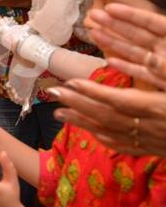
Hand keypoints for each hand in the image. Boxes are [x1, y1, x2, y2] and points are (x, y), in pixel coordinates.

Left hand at [50, 80, 165, 156]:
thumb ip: (164, 72)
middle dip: (76, 103)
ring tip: (58, 113)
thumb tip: (147, 58)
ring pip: (110, 132)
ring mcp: (149, 140)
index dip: (92, 91)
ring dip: (82, 122)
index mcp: (156, 107)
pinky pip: (123, 146)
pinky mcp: (153, 149)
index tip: (70, 82)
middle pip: (106, 115)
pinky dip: (103, 138)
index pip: (117, 99)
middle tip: (52, 92)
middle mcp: (148, 126)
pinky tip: (89, 132)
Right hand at [86, 4, 165, 88]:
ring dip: (114, 43)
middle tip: (93, 15)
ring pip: (136, 52)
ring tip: (94, 33)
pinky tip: (110, 61)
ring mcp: (164, 66)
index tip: (109, 7)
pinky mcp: (162, 82)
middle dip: (115, 24)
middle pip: (139, 34)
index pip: (152, 22)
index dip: (130, 14)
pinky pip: (142, 73)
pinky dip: (126, 67)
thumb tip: (152, 60)